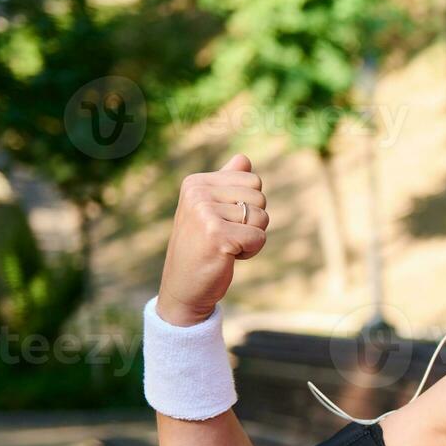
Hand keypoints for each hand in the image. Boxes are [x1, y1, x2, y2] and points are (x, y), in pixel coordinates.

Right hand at [156, 154, 269, 325]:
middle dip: (252, 221)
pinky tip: (227, 256)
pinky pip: (259, 237)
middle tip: (225, 236)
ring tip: (225, 246)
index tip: (224, 220)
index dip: (248, 205)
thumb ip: (227, 183)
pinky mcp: (217, 235)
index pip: (252, 179)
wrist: (183, 287)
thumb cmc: (202, 248)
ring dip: (251, 238)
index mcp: (196, 182)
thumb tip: (244, 158)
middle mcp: (197, 193)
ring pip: (261, 218)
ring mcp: (205, 213)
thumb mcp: (210, 210)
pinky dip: (250, 251)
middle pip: (260, 196)